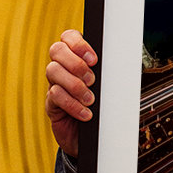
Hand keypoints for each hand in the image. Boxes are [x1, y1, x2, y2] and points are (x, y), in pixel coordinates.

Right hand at [45, 30, 97, 156]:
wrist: (94, 136)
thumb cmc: (103, 105)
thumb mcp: (107, 85)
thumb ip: (108, 71)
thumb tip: (121, 60)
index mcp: (76, 57)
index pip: (68, 37)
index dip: (78, 43)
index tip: (94, 59)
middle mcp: (63, 67)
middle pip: (56, 50)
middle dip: (76, 63)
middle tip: (92, 79)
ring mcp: (54, 84)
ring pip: (53, 71)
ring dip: (75, 85)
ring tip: (90, 99)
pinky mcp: (51, 103)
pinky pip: (55, 95)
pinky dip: (72, 104)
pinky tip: (85, 113)